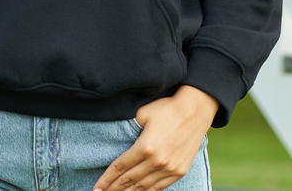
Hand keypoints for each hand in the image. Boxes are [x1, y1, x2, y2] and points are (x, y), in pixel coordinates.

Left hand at [92, 86, 218, 190]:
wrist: (195, 111)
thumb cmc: (166, 108)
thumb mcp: (142, 114)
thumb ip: (130, 130)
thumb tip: (121, 139)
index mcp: (145, 147)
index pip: (120, 167)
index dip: (107, 179)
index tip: (96, 188)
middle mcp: (157, 161)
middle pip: (129, 181)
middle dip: (113, 189)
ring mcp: (169, 169)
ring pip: (144, 187)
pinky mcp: (179, 171)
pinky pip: (159, 187)